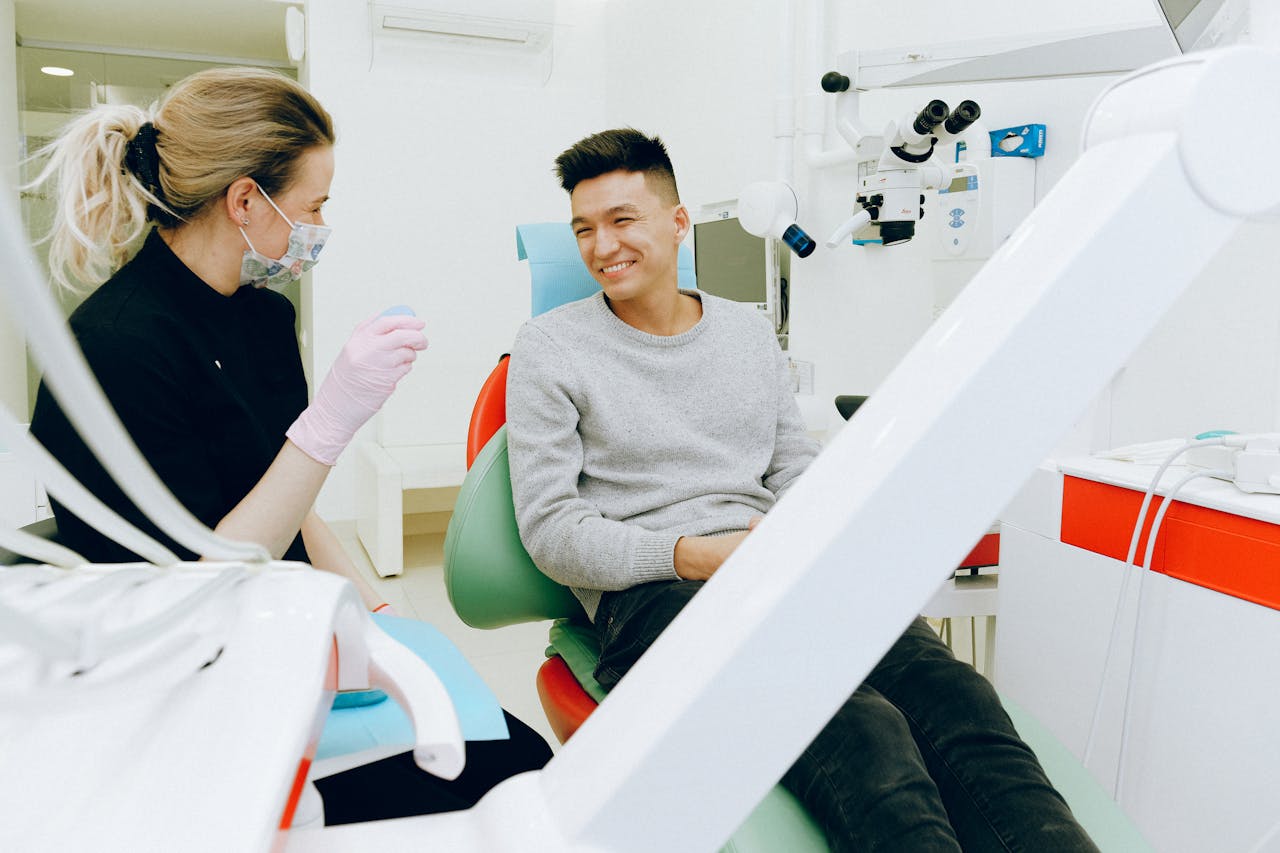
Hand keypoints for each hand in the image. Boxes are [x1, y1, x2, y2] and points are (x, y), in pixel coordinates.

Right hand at [287, 313, 427, 464]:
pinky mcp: (387, 381)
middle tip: (423, 340)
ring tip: (401, 361)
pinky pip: (405, 369)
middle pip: (400, 334)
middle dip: (417, 336)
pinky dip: (405, 369)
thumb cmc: (344, 383)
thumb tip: (396, 327)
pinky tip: (394, 373)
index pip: (385, 321)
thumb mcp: (351, 354)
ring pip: (406, 352)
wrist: (334, 409)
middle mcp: (367, 350)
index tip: (417, 322)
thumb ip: (369, 339)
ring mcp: (378, 365)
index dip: (405, 320)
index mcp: (357, 340)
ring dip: (410, 355)